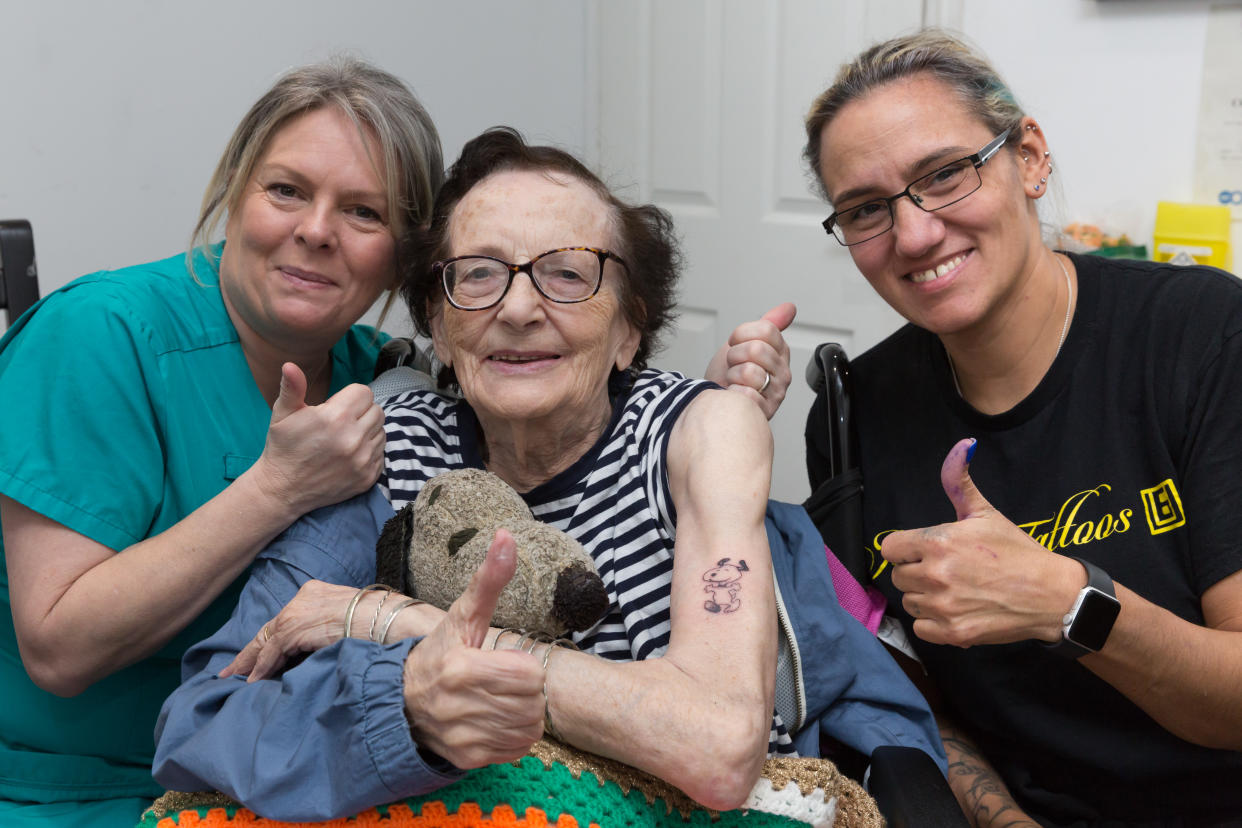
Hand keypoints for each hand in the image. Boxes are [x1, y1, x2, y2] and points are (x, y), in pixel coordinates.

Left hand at [220, 580, 408, 681]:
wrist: (386, 619)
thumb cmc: (377, 623)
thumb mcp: (346, 622)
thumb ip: (324, 631)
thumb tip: (311, 653)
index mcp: (315, 593)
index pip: (284, 620)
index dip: (267, 640)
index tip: (253, 656)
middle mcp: (302, 597)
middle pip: (269, 628)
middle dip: (250, 652)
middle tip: (230, 670)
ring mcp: (298, 611)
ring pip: (266, 639)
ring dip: (251, 663)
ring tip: (235, 679)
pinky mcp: (296, 627)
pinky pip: (272, 651)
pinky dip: (261, 667)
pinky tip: (254, 681)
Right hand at [253, 363, 384, 515]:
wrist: (282, 489)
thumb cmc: (283, 447)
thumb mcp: (282, 414)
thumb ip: (292, 387)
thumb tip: (290, 365)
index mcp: (335, 418)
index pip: (364, 392)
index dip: (350, 396)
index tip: (335, 406)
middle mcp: (354, 439)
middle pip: (376, 410)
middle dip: (360, 412)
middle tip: (340, 422)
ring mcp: (363, 460)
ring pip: (381, 431)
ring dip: (367, 430)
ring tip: (344, 438)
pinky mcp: (368, 476)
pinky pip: (381, 453)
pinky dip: (369, 450)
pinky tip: (349, 454)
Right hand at [402, 529, 544, 767]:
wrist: (400, 701)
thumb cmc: (439, 653)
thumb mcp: (463, 615)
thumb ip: (488, 579)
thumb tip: (506, 535)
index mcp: (461, 669)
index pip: (528, 674)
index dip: (522, 665)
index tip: (502, 661)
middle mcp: (460, 707)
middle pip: (532, 703)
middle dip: (526, 689)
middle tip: (504, 680)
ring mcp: (464, 738)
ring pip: (530, 728)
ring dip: (524, 712)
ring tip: (500, 699)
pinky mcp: (467, 760)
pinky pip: (518, 749)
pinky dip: (516, 735)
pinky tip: (495, 719)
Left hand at [705, 303, 795, 419]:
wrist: (716, 400)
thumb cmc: (730, 374)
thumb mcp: (745, 342)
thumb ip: (768, 324)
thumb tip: (790, 307)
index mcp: (780, 352)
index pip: (766, 329)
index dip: (741, 335)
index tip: (736, 344)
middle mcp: (782, 372)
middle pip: (756, 349)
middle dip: (734, 356)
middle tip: (734, 366)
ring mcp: (776, 392)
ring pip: (749, 371)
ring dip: (732, 376)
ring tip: (735, 381)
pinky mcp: (765, 410)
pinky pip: (746, 393)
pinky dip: (733, 393)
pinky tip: (736, 395)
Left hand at [880, 438, 1084, 646]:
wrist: (1051, 594)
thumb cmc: (1017, 552)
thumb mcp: (985, 513)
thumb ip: (959, 481)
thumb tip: (962, 446)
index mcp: (937, 542)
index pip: (890, 548)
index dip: (905, 549)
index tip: (922, 551)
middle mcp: (935, 574)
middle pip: (898, 576)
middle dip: (916, 572)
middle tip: (945, 571)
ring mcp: (943, 606)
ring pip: (910, 602)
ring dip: (925, 598)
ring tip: (954, 590)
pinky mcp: (953, 633)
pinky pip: (921, 629)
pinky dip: (934, 623)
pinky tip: (955, 610)